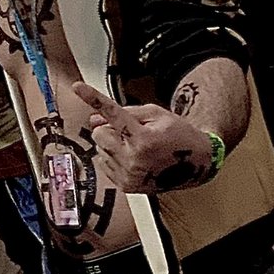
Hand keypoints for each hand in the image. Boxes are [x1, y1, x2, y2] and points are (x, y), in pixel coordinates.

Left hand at [75, 82, 214, 194]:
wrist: (196, 164)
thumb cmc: (179, 136)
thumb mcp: (157, 114)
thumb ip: (126, 112)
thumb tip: (95, 116)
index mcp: (143, 138)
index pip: (112, 113)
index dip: (93, 98)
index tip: (77, 87)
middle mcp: (134, 159)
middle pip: (99, 134)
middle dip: (109, 129)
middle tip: (129, 131)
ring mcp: (129, 175)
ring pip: (100, 150)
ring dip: (112, 145)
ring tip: (136, 147)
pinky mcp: (126, 186)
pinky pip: (104, 165)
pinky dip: (114, 159)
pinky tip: (133, 158)